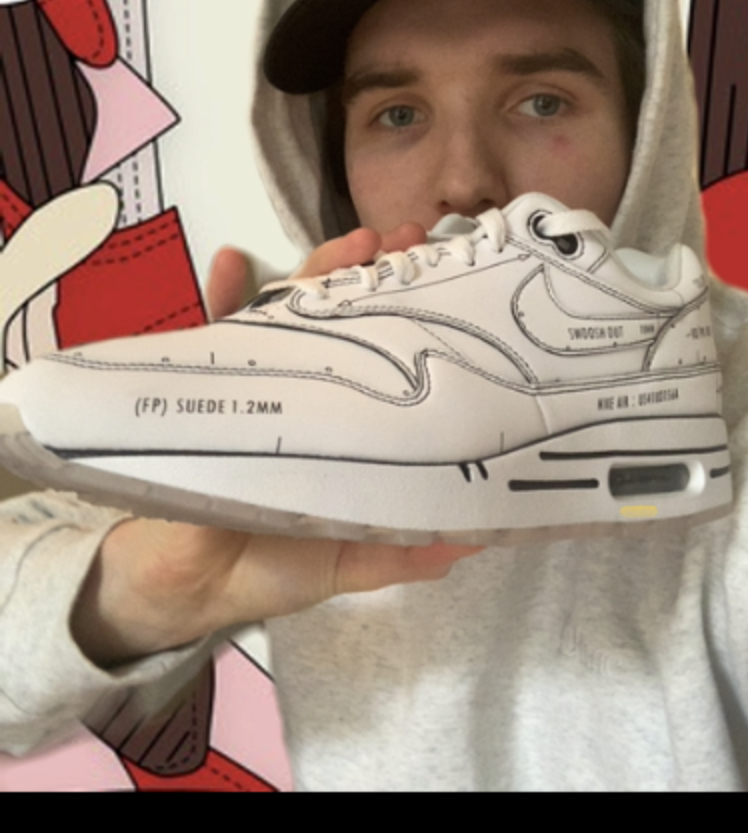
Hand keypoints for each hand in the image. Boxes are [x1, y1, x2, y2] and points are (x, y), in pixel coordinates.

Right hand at [71, 228, 482, 667]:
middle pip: (340, 320)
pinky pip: (209, 335)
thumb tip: (474, 541)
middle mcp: (304, 394)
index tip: (445, 280)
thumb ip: (403, 552)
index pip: (382, 358)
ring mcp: (255, 386)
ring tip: (353, 243)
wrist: (187, 592)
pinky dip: (221, 293)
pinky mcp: (203, 393)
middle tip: (406, 239)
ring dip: (316, 270)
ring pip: (288, 313)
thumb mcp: (349, 561)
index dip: (411, 317)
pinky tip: (233, 262)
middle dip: (371, 273)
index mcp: (342, 427)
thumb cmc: (271, 569)